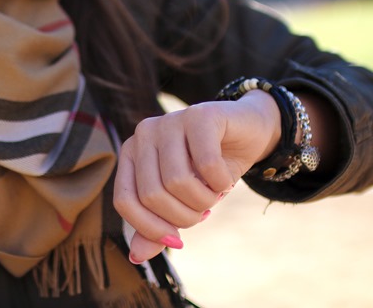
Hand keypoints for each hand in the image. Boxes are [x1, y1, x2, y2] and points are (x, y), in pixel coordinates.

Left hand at [113, 90, 280, 263]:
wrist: (248, 132)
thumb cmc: (209, 170)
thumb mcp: (182, 202)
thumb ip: (157, 226)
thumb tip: (136, 257)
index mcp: (131, 153)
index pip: (124, 201)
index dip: (150, 229)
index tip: (178, 242)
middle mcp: (144, 133)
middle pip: (152, 195)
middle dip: (183, 217)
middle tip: (203, 211)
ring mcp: (171, 120)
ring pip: (177, 182)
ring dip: (203, 200)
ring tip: (214, 194)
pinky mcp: (201, 115)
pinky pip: (206, 164)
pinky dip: (220, 183)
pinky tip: (225, 179)